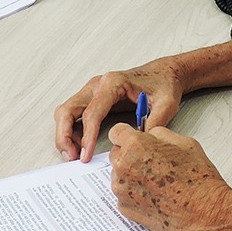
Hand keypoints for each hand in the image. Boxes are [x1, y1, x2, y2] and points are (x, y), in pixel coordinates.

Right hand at [52, 60, 184, 161]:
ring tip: (74, 155)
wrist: (164, 73)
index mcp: (113, 83)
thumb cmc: (163, 84)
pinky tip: (80, 145)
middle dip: (64, 135)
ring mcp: (93, 90)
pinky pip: (75, 114)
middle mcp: (98, 85)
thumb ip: (155, 123)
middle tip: (72, 157)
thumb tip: (139, 144)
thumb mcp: (167, 104)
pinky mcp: (94, 98)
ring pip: (66, 111)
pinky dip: (72, 130)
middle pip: (68, 110)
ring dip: (65, 134)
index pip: (92, 112)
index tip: (85, 155)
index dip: (87, 136)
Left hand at [108, 123, 231, 230]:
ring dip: (130, 173)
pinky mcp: (124, 208)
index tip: (133, 139)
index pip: (116, 132)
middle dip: (129, 154)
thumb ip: (160, 134)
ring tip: (156, 180)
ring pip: (118, 174)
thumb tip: (151, 134)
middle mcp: (124, 167)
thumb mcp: (184, 143)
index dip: (127, 134)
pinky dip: (133, 192)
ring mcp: (122, 190)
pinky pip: (123, 193)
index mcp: (136, 146)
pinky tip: (154, 194)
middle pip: (116, 153)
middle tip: (150, 161)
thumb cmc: (198, 181)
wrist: (204, 214)